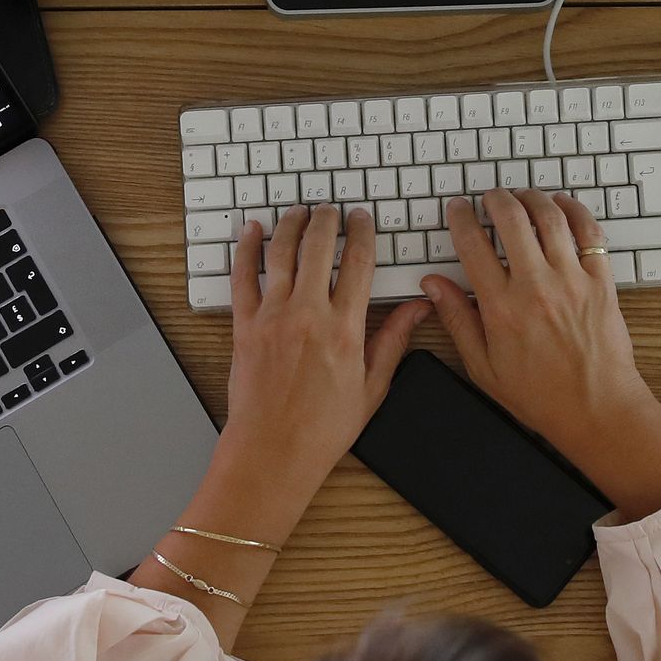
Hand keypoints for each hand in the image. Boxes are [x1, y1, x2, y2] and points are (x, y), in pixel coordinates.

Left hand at [217, 204, 430, 527]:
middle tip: (331, 209)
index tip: (362, 219)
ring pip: (282, 254)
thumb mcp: (372, 387)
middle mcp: (308, 314)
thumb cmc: (323, 428)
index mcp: (345, 329)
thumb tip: (417, 309)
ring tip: (299, 212)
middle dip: (327, 220)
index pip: (359, 264)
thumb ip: (393, 340)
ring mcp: (273, 317)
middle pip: (320, 248)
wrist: (273, 451)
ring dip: (291, 226)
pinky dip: (246, 249)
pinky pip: (242, 277)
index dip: (362, 234)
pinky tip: (250, 231)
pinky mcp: (244, 326)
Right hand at [420, 190, 660, 519]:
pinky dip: (575, 211)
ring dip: (532, 198)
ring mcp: (572, 280)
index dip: (461, 219)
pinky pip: (589, 233)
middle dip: (496, 199)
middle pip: (511, 219)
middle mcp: (535, 286)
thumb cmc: (540, 396)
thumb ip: (457, 320)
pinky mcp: (601, 282)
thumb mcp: (483, 367)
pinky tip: (563, 206)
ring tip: (522, 196)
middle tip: (490, 196)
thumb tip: (433, 285)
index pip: (472, 245)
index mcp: (500, 307)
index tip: (458, 210)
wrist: (596, 409)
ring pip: (550, 218)